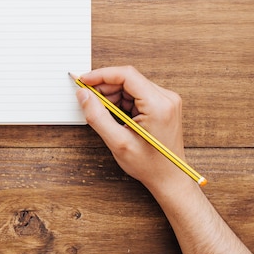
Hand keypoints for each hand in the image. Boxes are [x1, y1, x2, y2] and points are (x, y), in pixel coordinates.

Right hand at [75, 66, 186, 191]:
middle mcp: (166, 98)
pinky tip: (117, 116)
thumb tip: (83, 95)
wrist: (170, 179)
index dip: (101, 75)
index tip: (84, 81)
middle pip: (128, 79)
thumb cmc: (150, 165)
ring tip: (104, 114)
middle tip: (89, 100)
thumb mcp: (118, 142)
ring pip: (131, 86)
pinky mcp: (163, 105)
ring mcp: (167, 100)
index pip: (126, 75)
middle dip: (105, 87)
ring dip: (113, 95)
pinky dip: (122, 101)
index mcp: (159, 105)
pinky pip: (138, 94)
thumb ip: (97, 116)